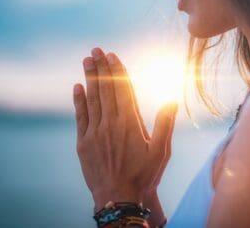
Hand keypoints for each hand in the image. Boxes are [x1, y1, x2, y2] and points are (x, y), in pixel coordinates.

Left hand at [73, 47, 177, 211]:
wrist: (118, 199)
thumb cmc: (143, 175)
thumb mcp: (161, 152)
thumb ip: (165, 124)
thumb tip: (171, 100)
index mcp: (130, 123)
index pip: (123, 90)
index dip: (117, 71)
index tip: (112, 55)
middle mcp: (111, 123)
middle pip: (106, 90)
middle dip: (101, 68)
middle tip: (96, 50)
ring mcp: (95, 132)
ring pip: (92, 99)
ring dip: (89, 78)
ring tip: (87, 60)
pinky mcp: (84, 142)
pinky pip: (81, 116)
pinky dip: (79, 100)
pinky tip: (77, 86)